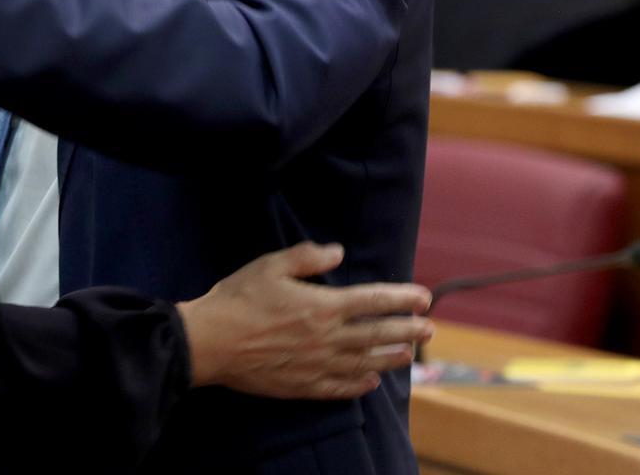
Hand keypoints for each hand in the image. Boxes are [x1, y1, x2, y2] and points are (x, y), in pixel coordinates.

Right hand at [176, 242, 432, 399]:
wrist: (210, 342)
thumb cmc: (238, 299)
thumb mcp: (270, 265)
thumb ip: (307, 257)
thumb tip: (337, 252)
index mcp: (322, 306)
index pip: (373, 301)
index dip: (402, 298)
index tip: (424, 297)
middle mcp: (327, 338)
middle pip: (378, 334)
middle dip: (408, 330)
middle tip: (430, 328)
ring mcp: (317, 365)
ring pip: (365, 362)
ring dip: (391, 357)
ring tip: (409, 354)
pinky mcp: (303, 385)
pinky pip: (340, 387)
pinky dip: (360, 385)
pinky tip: (371, 381)